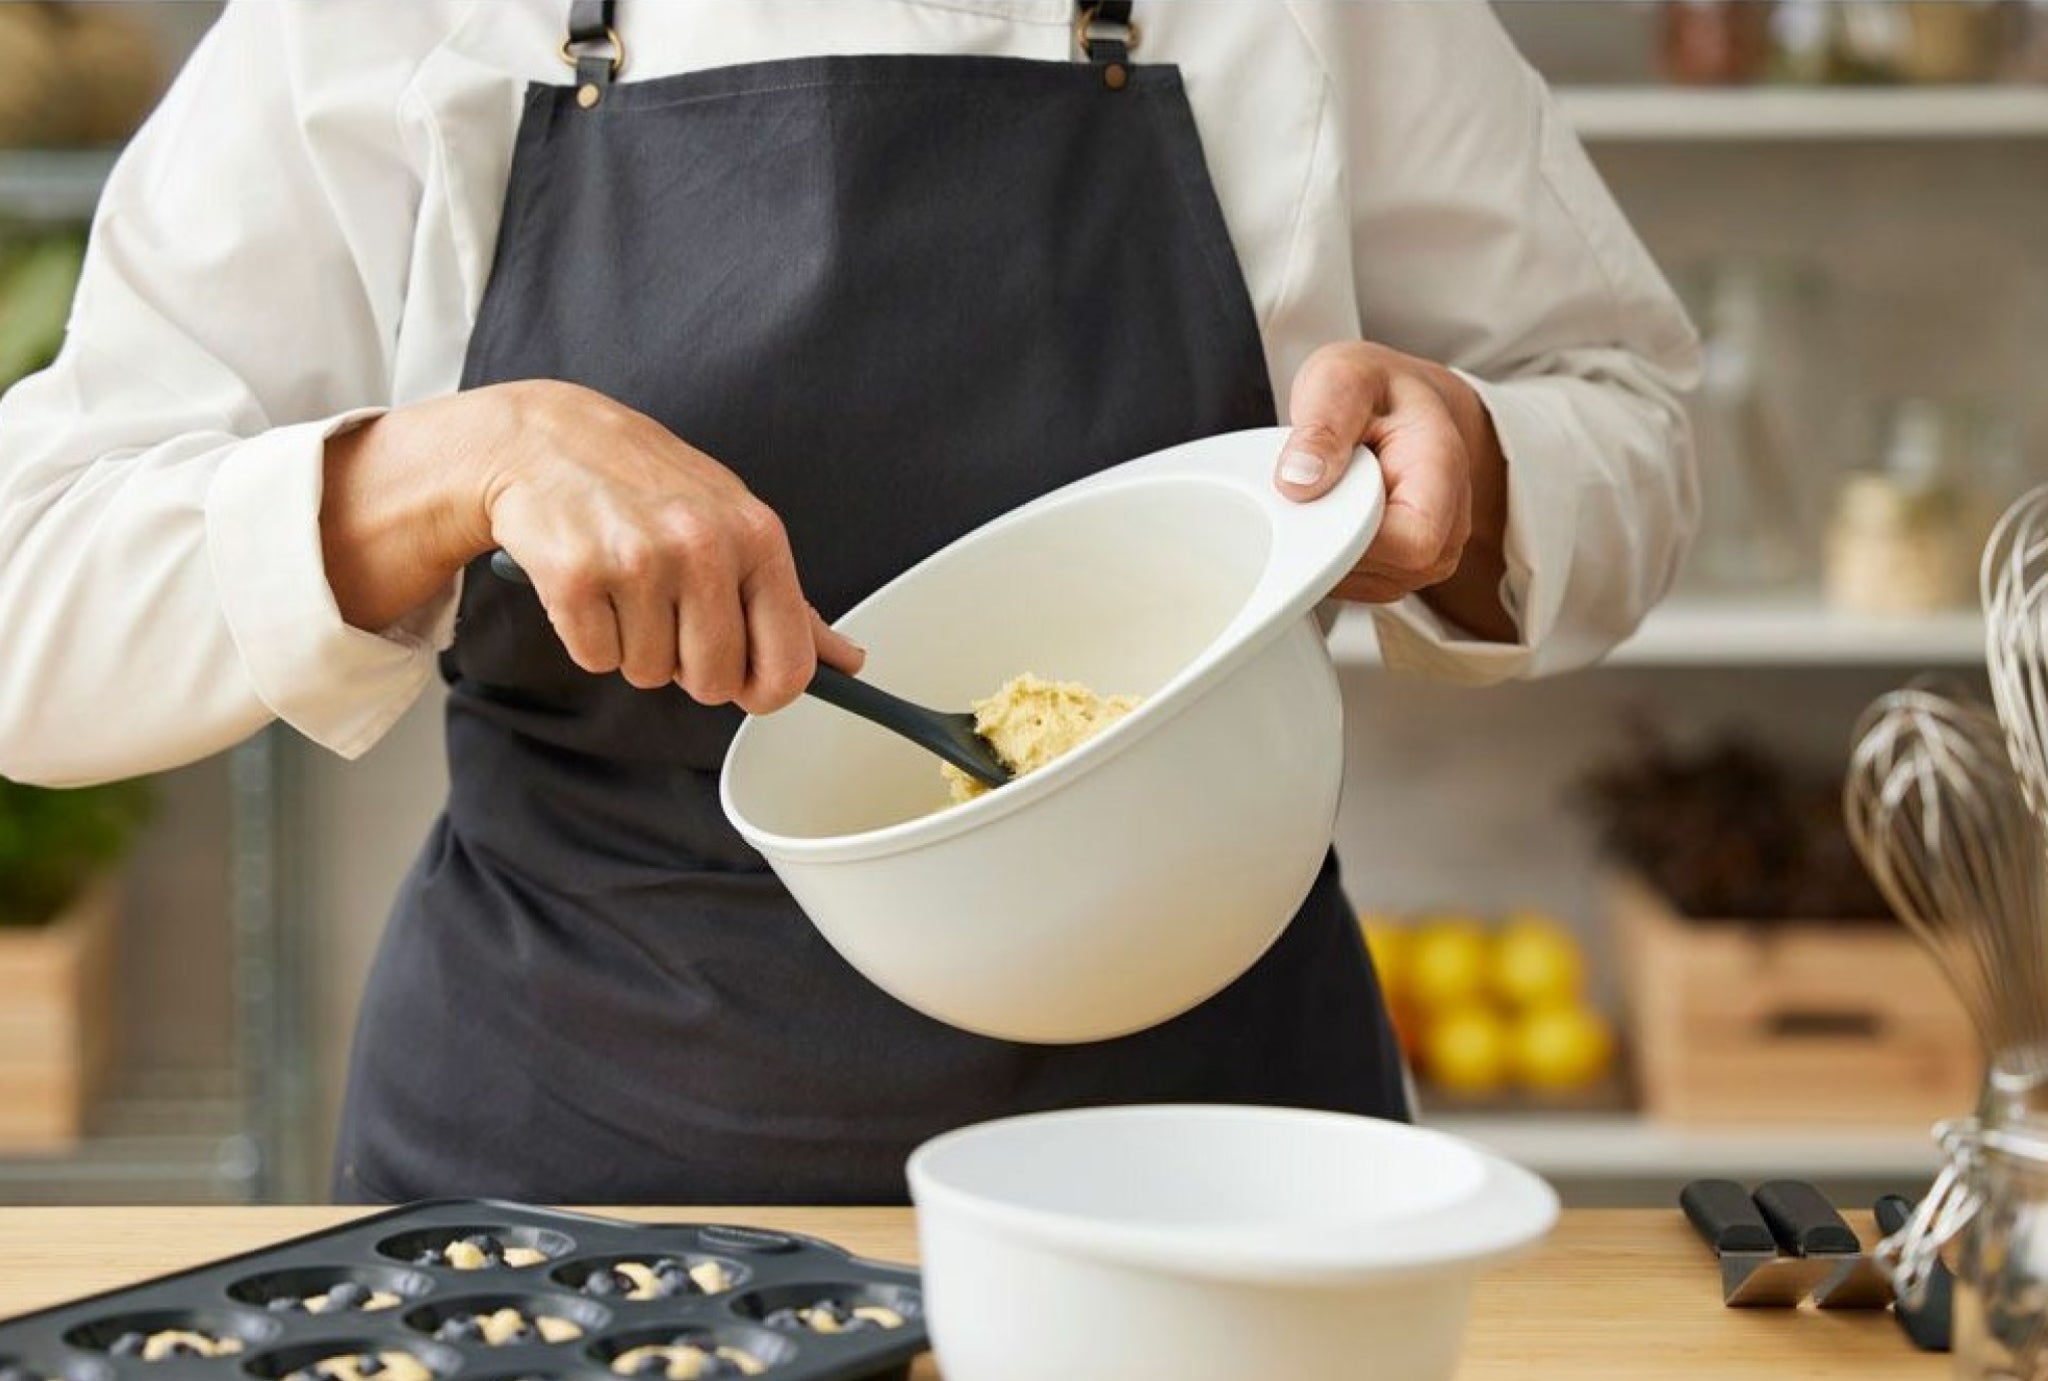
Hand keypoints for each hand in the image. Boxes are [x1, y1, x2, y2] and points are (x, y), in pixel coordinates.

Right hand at [321, 379, 862, 713]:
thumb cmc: (649, 486)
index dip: (764, 691)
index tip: (745, 684)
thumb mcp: (734, 524)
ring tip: (622, 586)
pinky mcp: (574, 576)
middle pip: (715, 681)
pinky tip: (588, 585)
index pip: (788, 664)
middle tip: (667, 614)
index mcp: (756, 536)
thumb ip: (789, 601)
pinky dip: (588, 636)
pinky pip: (595, 658)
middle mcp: (703, 546)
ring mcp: (638, 560)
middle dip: (687, 667)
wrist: (545, 439)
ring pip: (649, 674)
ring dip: (633, 646)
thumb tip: (848, 662)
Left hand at [1272, 341, 1516, 642]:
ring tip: (1325, 496)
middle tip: (1309, 487)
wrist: (1399, 401)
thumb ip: (1323, 425)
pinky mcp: (1400, 573)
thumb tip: (1298, 482)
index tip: (1313, 501)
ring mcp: (1428, 557)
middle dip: (1328, 540)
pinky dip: (1325, 558)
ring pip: (1362, 585)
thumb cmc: (1377, 391)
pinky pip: (1351, 587)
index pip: (1411, 542)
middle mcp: (1449, 526)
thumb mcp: (1342, 379)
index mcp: (1443, 472)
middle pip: (1384, 572)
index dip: (1352, 535)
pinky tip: (1325, 517)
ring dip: (1324, 550)